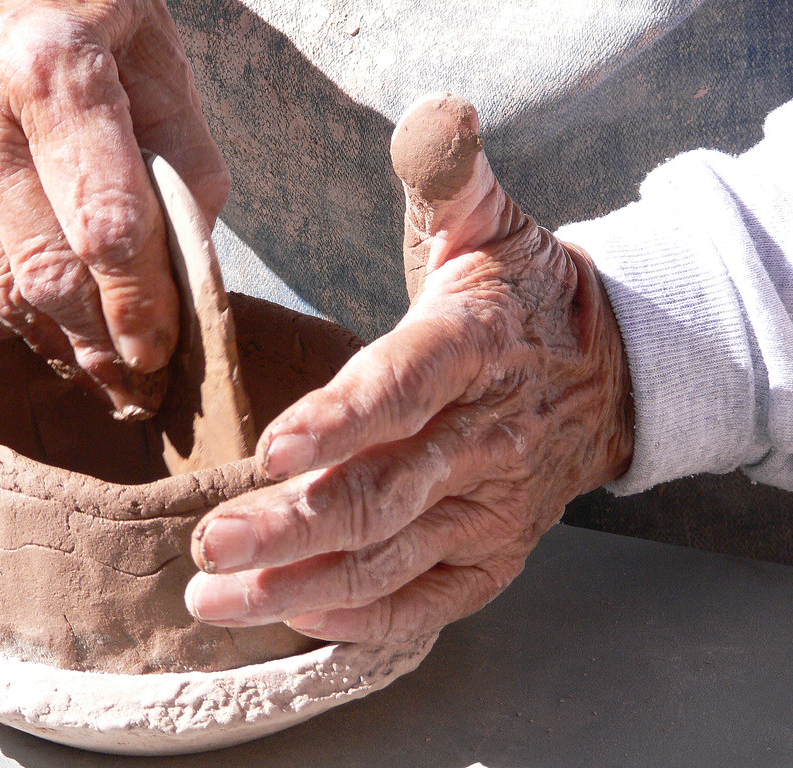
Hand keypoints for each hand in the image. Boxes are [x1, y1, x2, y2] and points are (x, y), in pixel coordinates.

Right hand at [0, 0, 228, 416]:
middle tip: (138, 376)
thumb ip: (186, 166)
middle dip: (104, 344)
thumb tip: (188, 273)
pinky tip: (39, 322)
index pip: (108, 230)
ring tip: (98, 361)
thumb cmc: (77, 17)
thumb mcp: (156, 62)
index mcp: (54, 71)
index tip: (163, 350)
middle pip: (51, 278)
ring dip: (58, 345)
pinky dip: (1, 324)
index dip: (141, 307)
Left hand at [184, 94, 632, 642]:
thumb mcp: (492, 228)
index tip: (271, 449)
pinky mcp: (494, 554)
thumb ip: (453, 180)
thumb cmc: (521, 302)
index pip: (404, 386)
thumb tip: (431, 120)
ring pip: (393, 557)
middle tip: (210, 544)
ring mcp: (492, 508)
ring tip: (217, 597)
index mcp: (473, 348)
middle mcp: (484, 438)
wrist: (608, 375)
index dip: (341, 421)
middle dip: (293, 526)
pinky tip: (297, 617)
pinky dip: (367, 618)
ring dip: (302, 584)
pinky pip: (433, 601)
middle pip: (385, 492)